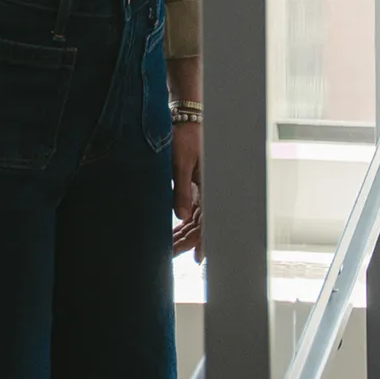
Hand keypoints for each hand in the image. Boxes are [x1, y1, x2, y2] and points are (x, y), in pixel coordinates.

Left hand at [171, 119, 202, 262]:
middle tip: (171, 254)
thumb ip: (181, 190)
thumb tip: (181, 217)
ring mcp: (201, 190)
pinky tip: (174, 231)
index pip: (208, 222)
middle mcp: (207, 191)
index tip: (197, 258)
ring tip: (170, 248)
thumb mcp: (181, 163)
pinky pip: (190, 210)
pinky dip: (181, 222)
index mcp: (209, 187)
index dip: (203, 242)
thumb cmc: (186, 138)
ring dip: (183, 234)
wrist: (186, 120)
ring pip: (194, 220)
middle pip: (200, 224)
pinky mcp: (193, 186)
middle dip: (187, 241)